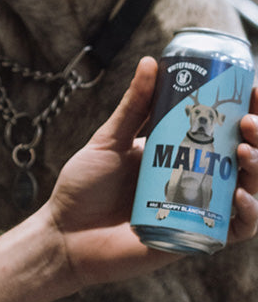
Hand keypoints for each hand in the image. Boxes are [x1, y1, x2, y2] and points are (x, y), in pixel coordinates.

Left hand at [0, 57, 257, 301]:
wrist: (64, 233)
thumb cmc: (85, 187)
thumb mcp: (110, 140)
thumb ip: (133, 106)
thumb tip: (151, 62)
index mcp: (178, 155)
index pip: (222, 133)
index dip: (245, 114)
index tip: (254, 90)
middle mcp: (195, 182)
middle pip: (243, 161)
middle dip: (257, 138)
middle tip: (248, 121)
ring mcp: (198, 210)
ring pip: (248, 193)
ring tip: (247, 151)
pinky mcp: (196, 239)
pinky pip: (235, 229)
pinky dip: (248, 214)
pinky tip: (242, 196)